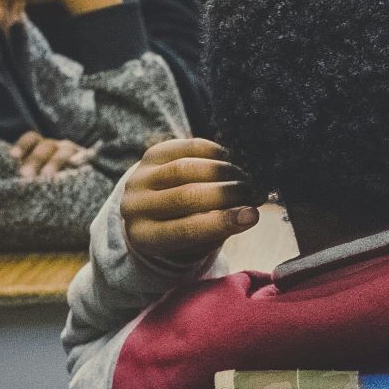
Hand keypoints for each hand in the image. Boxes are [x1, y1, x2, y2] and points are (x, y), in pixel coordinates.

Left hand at [11, 131, 97, 178]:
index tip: (13, 156)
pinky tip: (76, 164)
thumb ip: (23, 173)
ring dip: (54, 162)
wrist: (74, 191)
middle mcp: (57, 147)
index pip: (31, 139)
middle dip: (35, 159)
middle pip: (46, 146)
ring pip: (64, 152)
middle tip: (25, 174)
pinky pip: (85, 157)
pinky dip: (81, 158)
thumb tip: (4, 179)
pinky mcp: (86, 162)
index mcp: (41, 147)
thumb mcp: (32, 175)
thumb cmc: (43, 183)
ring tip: (46, 176)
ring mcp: (73, 154)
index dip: (22, 145)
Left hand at [120, 138, 263, 266]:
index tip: (253, 216)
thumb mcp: (195, 240)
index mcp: (144, 237)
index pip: (186, 230)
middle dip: (226, 194)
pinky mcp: (150, 155)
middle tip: (252, 193)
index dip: (222, 222)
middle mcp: (135, 207)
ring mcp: (139, 177)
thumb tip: (249, 213)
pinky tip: (229, 160)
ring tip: (244, 178)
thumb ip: (218, 228)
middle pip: (186, 196)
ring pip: (185, 169)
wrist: (151, 208)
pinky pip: (185, 148)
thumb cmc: (182, 229)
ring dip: (222, 172)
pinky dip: (212, 152)